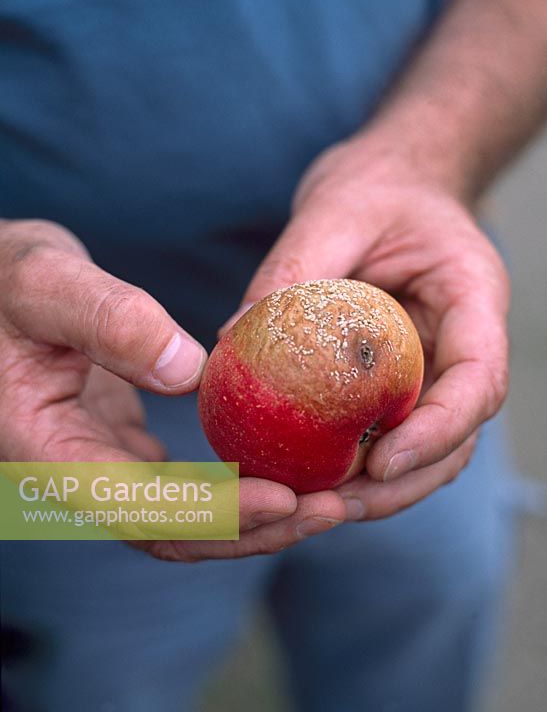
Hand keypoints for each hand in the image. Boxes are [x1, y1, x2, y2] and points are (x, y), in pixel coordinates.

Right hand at [0, 220, 344, 559]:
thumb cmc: (3, 280)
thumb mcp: (44, 282)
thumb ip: (106, 320)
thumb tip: (188, 369)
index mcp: (43, 447)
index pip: (137, 506)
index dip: (214, 516)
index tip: (286, 499)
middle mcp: (71, 470)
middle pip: (170, 530)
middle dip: (252, 530)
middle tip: (332, 509)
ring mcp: (96, 461)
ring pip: (179, 516)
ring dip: (250, 517)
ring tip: (325, 499)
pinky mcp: (117, 445)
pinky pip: (178, 485)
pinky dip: (231, 487)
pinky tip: (280, 467)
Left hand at [225, 138, 509, 520]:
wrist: (393, 180)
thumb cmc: (375, 187)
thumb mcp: (333, 211)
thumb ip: (292, 271)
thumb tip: (231, 340)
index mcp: (471, 296)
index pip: (478, 379)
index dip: (438, 432)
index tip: (382, 461)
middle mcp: (464, 341)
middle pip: (458, 433)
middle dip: (406, 480)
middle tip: (340, 504)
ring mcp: (437, 363)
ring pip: (428, 444)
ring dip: (382, 484)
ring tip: (321, 503)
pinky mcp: (404, 374)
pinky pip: (389, 424)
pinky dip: (359, 456)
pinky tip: (312, 471)